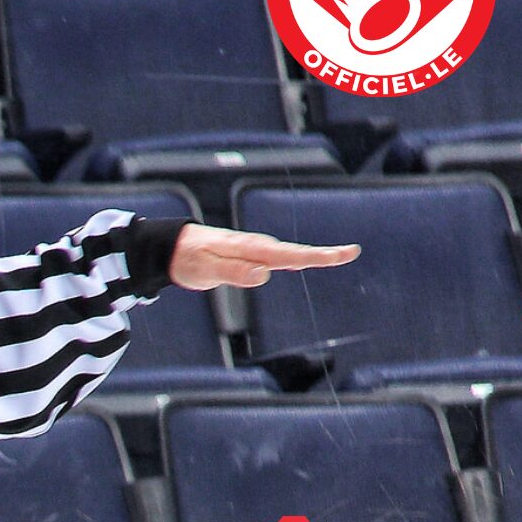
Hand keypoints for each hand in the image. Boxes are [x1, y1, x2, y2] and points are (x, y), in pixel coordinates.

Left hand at [168, 224, 360, 289]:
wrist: (170, 247)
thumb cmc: (186, 258)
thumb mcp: (206, 269)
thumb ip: (234, 271)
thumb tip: (264, 274)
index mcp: (250, 249)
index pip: (290, 254)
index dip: (318, 255)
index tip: (345, 253)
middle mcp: (254, 248)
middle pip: (295, 252)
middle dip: (323, 254)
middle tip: (351, 253)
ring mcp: (251, 251)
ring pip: (287, 254)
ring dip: (312, 255)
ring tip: (339, 255)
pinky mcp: (246, 257)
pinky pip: (275, 258)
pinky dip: (293, 258)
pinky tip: (302, 262)